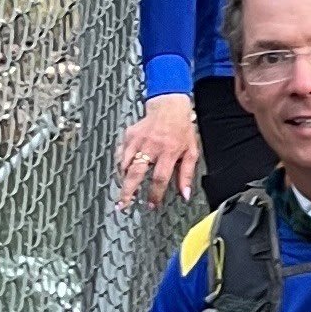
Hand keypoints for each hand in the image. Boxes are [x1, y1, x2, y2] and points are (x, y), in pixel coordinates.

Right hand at [115, 94, 198, 208]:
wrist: (168, 106)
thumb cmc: (181, 129)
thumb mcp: (191, 152)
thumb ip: (186, 174)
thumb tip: (185, 194)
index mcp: (168, 151)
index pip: (159, 178)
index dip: (154, 194)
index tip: (151, 205)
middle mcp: (152, 146)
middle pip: (136, 172)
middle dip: (128, 191)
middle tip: (123, 204)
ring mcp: (138, 140)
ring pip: (124, 163)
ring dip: (122, 180)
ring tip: (122, 191)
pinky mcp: (129, 135)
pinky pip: (120, 153)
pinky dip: (119, 165)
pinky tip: (121, 173)